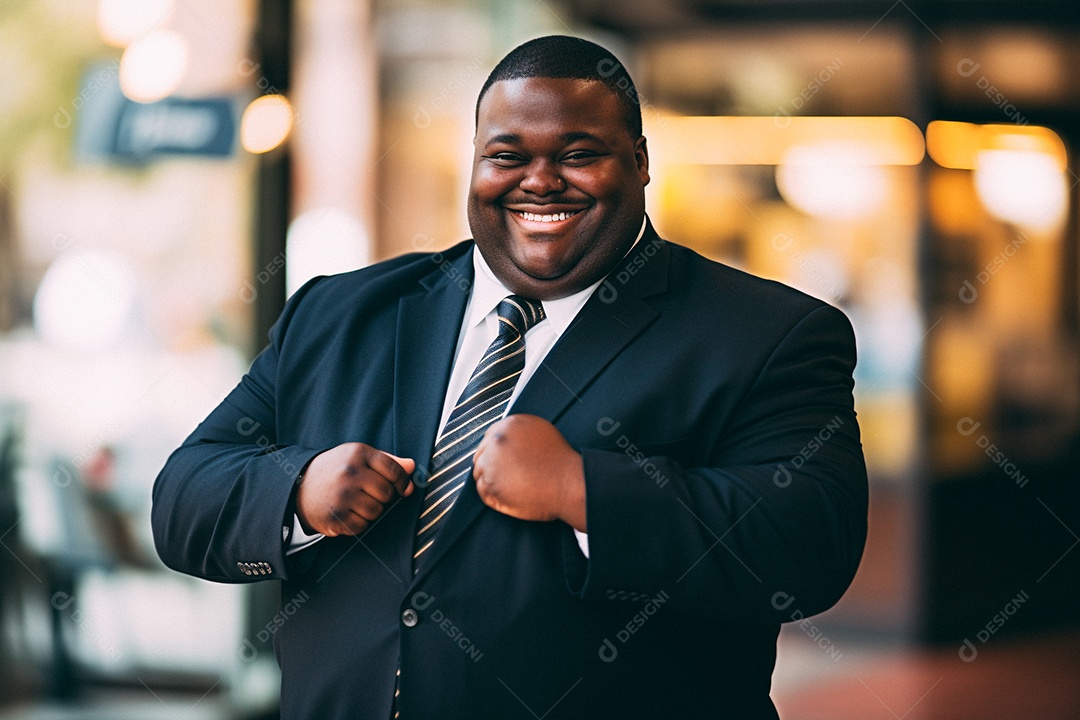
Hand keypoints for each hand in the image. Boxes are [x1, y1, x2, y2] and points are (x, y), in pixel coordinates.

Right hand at [295, 443, 414, 536]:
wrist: (298, 485)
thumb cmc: (335, 470)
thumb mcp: (358, 457)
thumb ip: (387, 461)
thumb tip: (412, 466)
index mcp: (358, 453)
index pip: (394, 470)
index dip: (402, 482)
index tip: (402, 488)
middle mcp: (350, 472)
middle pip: (387, 493)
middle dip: (382, 497)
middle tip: (368, 493)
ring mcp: (342, 494)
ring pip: (376, 511)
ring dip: (371, 511)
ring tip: (356, 502)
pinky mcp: (335, 515)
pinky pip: (362, 526)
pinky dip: (358, 523)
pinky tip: (348, 513)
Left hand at [472, 414, 585, 530]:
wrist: (568, 483)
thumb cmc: (561, 462)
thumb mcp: (541, 431)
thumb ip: (519, 432)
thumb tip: (509, 438)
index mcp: (509, 425)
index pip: (490, 437)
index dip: (497, 451)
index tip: (503, 461)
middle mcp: (497, 441)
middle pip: (481, 454)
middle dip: (491, 464)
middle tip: (506, 475)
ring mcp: (491, 463)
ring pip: (479, 472)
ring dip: (491, 479)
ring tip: (510, 486)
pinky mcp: (491, 484)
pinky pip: (482, 490)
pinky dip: (491, 494)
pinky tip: (507, 494)